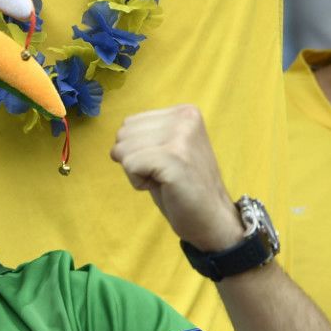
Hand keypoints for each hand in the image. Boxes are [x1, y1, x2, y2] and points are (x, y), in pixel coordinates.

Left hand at [110, 105, 245, 251]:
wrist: (212, 219)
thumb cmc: (184, 186)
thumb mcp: (166, 148)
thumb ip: (146, 134)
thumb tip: (118, 136)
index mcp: (184, 112)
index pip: (129, 123)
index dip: (137, 149)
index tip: (164, 163)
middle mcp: (185, 117)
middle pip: (123, 134)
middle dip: (134, 159)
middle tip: (164, 173)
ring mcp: (181, 136)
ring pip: (123, 149)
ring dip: (136, 171)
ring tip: (164, 180)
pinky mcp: (174, 157)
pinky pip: (130, 165)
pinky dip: (138, 182)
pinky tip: (163, 186)